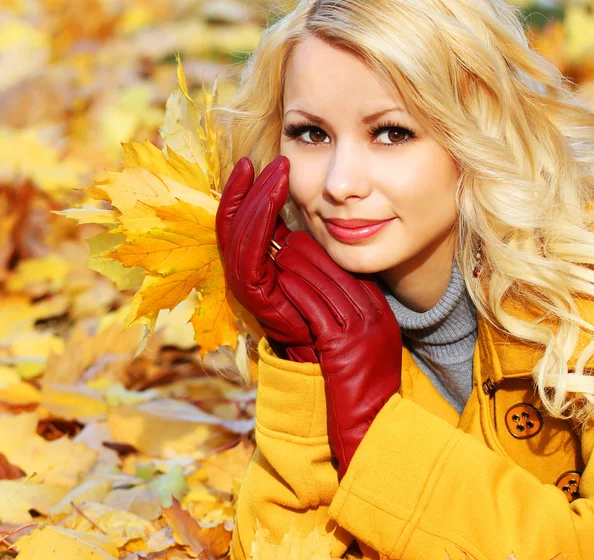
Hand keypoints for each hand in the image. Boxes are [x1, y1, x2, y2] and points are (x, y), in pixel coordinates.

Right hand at [216, 156, 317, 362]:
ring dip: (254, 198)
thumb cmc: (333, 301)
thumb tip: (308, 203)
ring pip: (238, 232)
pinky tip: (271, 196)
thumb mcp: (316, 259)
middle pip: (232, 222)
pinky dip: (257, 220)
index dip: (244, 191)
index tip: (256, 162)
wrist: (339, 344)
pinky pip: (248, 250)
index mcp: (258, 261)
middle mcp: (246, 270)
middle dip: (244, 188)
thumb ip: (303, 237)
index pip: (241, 220)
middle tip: (259, 160)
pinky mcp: (253, 293)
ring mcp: (247, 283)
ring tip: (272, 171)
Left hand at [275, 231, 402, 478]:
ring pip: (326, 288)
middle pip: (341, 276)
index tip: (312, 245)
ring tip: (282, 252)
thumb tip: (331, 301)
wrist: (373, 422)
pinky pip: (316, 309)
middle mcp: (375, 319)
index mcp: (384, 317)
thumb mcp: (371, 349)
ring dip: (301, 267)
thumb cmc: (366, 390)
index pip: (355, 277)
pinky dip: (299, 292)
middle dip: (313, 255)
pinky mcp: (341, 345)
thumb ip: (357, 322)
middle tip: (292, 239)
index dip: (330, 260)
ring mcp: (361, 331)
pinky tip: (284, 280)